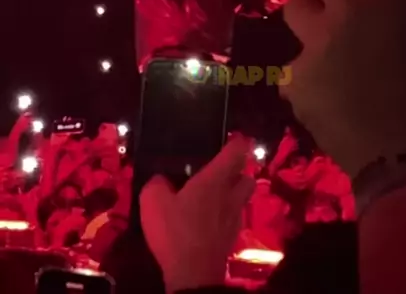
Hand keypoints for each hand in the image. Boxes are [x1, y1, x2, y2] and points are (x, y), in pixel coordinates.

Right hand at [140, 136, 253, 292]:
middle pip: (248, 176)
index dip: (237, 141)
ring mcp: (234, 218)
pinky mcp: (231, 238)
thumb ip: (156, 184)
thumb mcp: (153, 202)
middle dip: (240, 170)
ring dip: (235, 193)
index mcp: (215, 179)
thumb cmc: (176, 231)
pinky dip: (226, 214)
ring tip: (216, 195)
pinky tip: (210, 219)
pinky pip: (234, 218)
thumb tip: (161, 179)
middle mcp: (231, 195)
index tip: (234, 137)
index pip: (236, 151)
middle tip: (223, 170)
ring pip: (243, 198)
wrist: (193, 274)